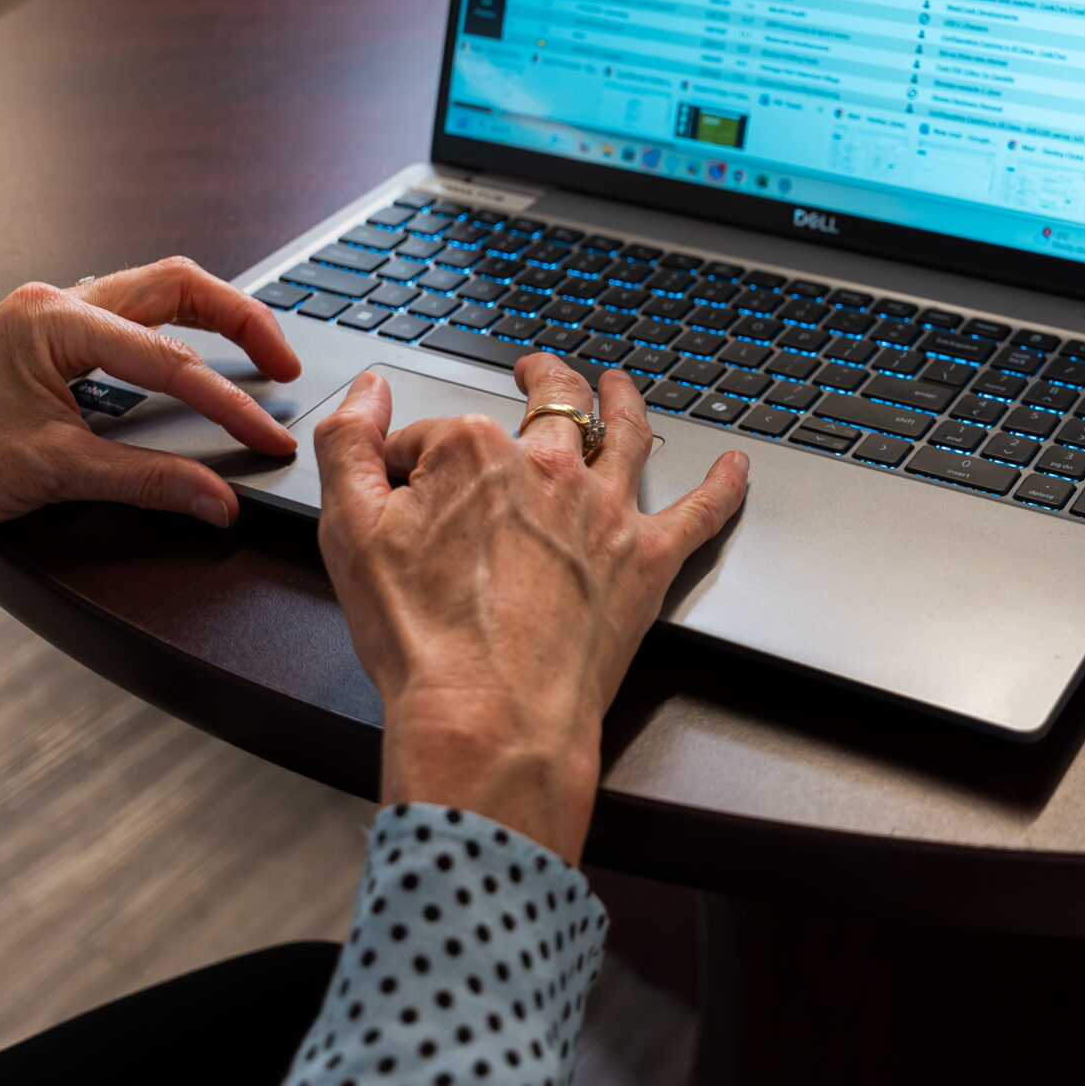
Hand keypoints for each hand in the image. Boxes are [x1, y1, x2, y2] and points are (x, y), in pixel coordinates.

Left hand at [0, 258, 299, 561]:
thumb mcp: (54, 472)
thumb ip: (147, 481)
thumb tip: (216, 498)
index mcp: (56, 318)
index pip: (171, 359)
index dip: (231, 404)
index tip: (269, 436)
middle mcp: (54, 302)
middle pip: (176, 285)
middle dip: (241, 318)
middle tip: (285, 362)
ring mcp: (45, 317)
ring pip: (150, 297)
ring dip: (206, 320)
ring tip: (252, 356)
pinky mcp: (39, 342)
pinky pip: (122, 323)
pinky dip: (167, 339)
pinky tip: (186, 369)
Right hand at [315, 353, 748, 863]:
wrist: (489, 715)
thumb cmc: (420, 636)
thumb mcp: (347, 530)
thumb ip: (348, 444)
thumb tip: (367, 393)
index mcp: (473, 449)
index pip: (433, 436)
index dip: (408, 465)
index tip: (396, 497)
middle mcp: (549, 467)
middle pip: (549, 404)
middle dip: (540, 380)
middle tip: (534, 371)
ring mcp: (604, 512)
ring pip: (626, 434)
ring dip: (624, 401)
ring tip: (620, 386)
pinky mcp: (646, 561)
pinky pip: (700, 512)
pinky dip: (723, 485)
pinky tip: (737, 467)